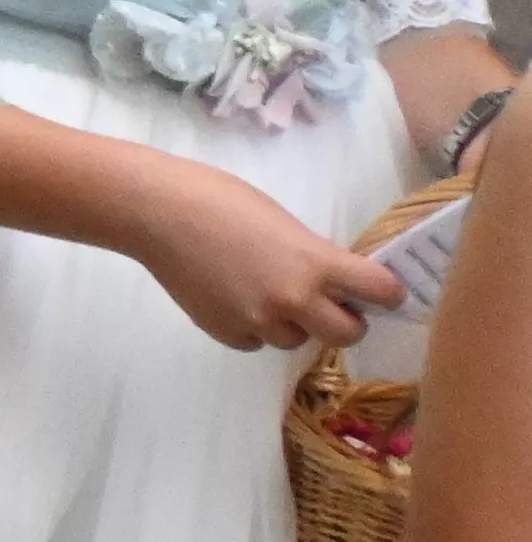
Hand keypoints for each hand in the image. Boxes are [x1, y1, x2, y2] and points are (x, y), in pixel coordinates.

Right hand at [128, 155, 405, 352]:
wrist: (156, 213)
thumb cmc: (221, 199)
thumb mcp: (285, 223)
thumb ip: (314, 256)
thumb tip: (333, 283)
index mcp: (316, 263)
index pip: (383, 292)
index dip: (387, 292)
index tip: (379, 290)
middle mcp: (294, 301)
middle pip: (349, 334)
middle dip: (344, 319)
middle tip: (327, 301)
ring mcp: (258, 322)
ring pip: (297, 340)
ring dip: (293, 324)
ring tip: (265, 293)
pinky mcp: (226, 333)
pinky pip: (257, 341)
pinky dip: (254, 327)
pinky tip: (234, 298)